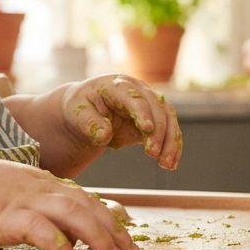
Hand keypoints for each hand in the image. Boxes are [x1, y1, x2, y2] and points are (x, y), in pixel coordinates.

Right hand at [0, 155, 139, 249]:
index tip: (126, 236)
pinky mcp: (6, 216)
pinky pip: (38, 228)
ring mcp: (24, 200)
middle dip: (114, 230)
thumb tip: (58, 232)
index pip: (85, 199)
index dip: (109, 218)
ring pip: (72, 214)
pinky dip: (58, 242)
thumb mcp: (12, 194)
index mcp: (43, 183)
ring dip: (97, 236)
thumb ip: (36, 207)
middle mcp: (41, 188)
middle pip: (88, 206)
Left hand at [62, 74, 181, 169]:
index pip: (134, 96)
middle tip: (154, 153)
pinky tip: (170, 163)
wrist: (88, 110)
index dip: (142, 111)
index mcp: (117, 85)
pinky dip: (172, 146)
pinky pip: (168, 130)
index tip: (147, 128)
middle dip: (158, 131)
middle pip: (156, 107)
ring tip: (167, 164)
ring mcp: (149, 103)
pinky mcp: (154, 118)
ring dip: (170, 141)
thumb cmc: (81, 107)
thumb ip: (90, 123)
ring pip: (168, 118)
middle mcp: (138, 90)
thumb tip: (104, 135)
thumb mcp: (78, 113)